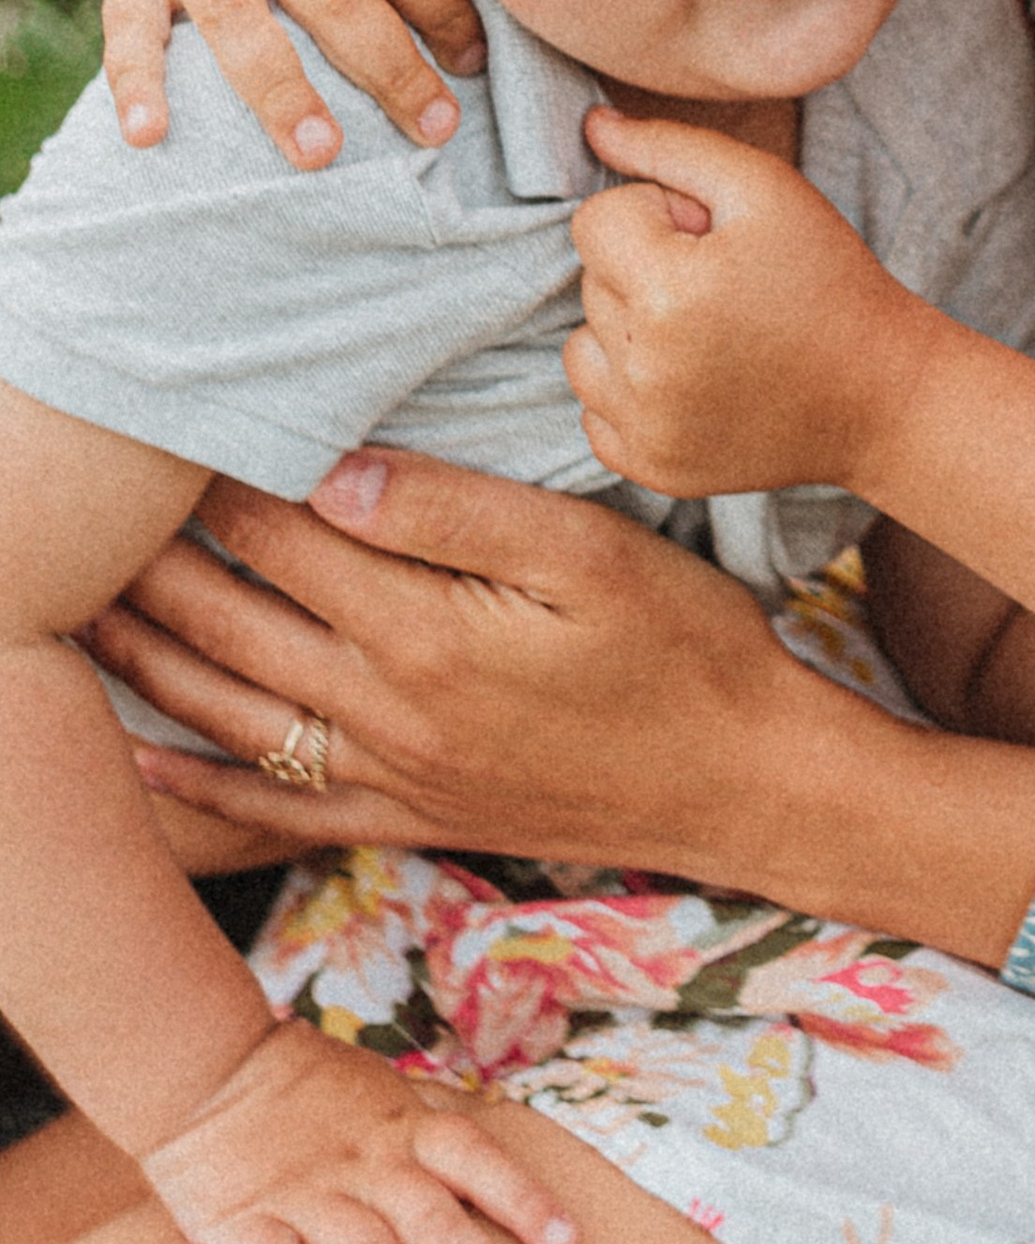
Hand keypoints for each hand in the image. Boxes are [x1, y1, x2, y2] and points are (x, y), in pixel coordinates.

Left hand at [89, 459, 791, 878]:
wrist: (746, 783)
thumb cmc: (687, 647)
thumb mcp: (591, 551)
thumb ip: (458, 510)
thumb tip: (335, 469)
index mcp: (425, 633)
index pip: (282, 536)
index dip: (213, 477)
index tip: (161, 425)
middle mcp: (387, 713)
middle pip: (231, 625)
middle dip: (151, 561)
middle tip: (88, 512)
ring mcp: (392, 778)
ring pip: (229, 715)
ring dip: (147, 660)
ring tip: (80, 612)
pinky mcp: (411, 818)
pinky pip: (274, 813)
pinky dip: (194, 791)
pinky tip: (142, 763)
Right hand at [139, 1014, 578, 1243]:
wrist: (211, 1063)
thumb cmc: (311, 1088)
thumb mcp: (385, 1093)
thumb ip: (432, 1131)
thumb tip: (504, 1158)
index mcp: (404, 1129)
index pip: (476, 1160)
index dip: (523, 1198)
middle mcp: (366, 1164)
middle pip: (435, 1223)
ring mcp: (308, 1194)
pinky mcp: (244, 1222)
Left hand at [568, 109, 925, 500]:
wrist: (881, 394)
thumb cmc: (829, 276)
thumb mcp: (765, 187)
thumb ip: (670, 147)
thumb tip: (591, 128)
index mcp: (666, 291)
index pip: (593, 222)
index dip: (654, 214)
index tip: (712, 237)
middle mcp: (643, 369)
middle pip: (591, 283)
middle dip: (646, 269)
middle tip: (724, 285)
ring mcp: (645, 428)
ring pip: (583, 348)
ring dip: (628, 332)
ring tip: (705, 332)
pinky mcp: (651, 467)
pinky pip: (595, 411)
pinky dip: (631, 392)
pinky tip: (695, 380)